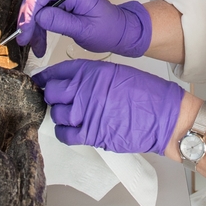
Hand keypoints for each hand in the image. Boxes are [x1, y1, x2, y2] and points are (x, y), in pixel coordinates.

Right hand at [16, 0, 151, 58]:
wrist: (120, 32)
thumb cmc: (108, 29)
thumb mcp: (85, 30)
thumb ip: (61, 22)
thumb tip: (39, 17)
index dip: (31, 7)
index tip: (26, 27)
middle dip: (28, 18)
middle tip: (24, 38)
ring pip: (37, 8)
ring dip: (32, 28)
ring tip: (35, 47)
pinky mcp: (60, 7)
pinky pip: (42, 16)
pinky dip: (38, 30)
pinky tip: (39, 46)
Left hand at [32, 60, 182, 154]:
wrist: (164, 117)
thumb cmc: (147, 95)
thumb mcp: (118, 73)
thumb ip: (92, 76)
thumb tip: (72, 82)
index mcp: (93, 72)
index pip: (58, 71)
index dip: (46, 76)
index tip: (41, 80)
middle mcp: (87, 90)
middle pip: (52, 92)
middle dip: (52, 96)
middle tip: (58, 99)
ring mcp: (87, 112)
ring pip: (56, 114)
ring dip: (60, 115)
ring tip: (72, 115)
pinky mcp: (91, 133)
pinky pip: (64, 134)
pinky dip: (64, 132)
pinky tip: (71, 128)